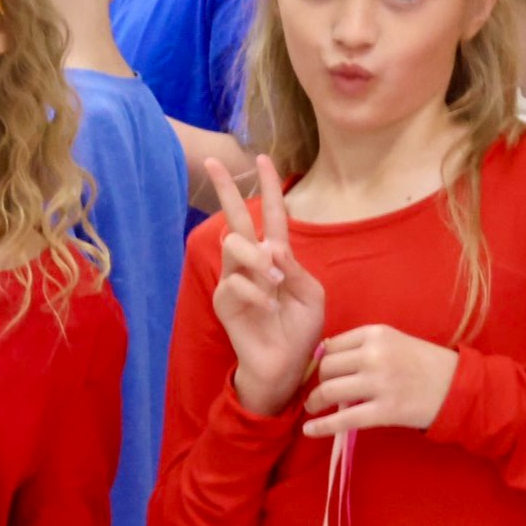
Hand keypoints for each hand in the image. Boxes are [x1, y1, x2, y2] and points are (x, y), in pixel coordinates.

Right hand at [206, 154, 324, 415]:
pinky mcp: (225, 300)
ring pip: (234, 244)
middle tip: (213, 162)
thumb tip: (270, 247)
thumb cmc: (301, 331)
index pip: (271, 215)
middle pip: (235, 218)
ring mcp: (235, 280)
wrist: (286, 366)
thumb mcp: (311, 295)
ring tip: (273, 279)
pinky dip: (255, 292)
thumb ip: (295, 268)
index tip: (262, 158)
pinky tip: (267, 307)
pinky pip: (235, 282)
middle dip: (226, 189)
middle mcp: (253, 263)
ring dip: (255, 256)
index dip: (268, 187)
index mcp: (277, 258)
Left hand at [302, 324, 458, 437]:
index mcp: (375, 333)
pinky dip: (322, 426)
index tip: (322, 372)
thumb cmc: (423, 363)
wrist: (458, 387)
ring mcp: (379, 383)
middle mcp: (374, 354)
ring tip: (313, 407)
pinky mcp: (385, 411)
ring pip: (330, 391)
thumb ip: (361, 345)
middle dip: (319, 381)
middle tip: (320, 391)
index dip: (322, 360)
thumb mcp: (393, 341)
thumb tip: (323, 355)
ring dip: (315, 401)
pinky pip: (344, 420)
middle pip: (327, 367)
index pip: (331, 345)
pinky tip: (310, 430)